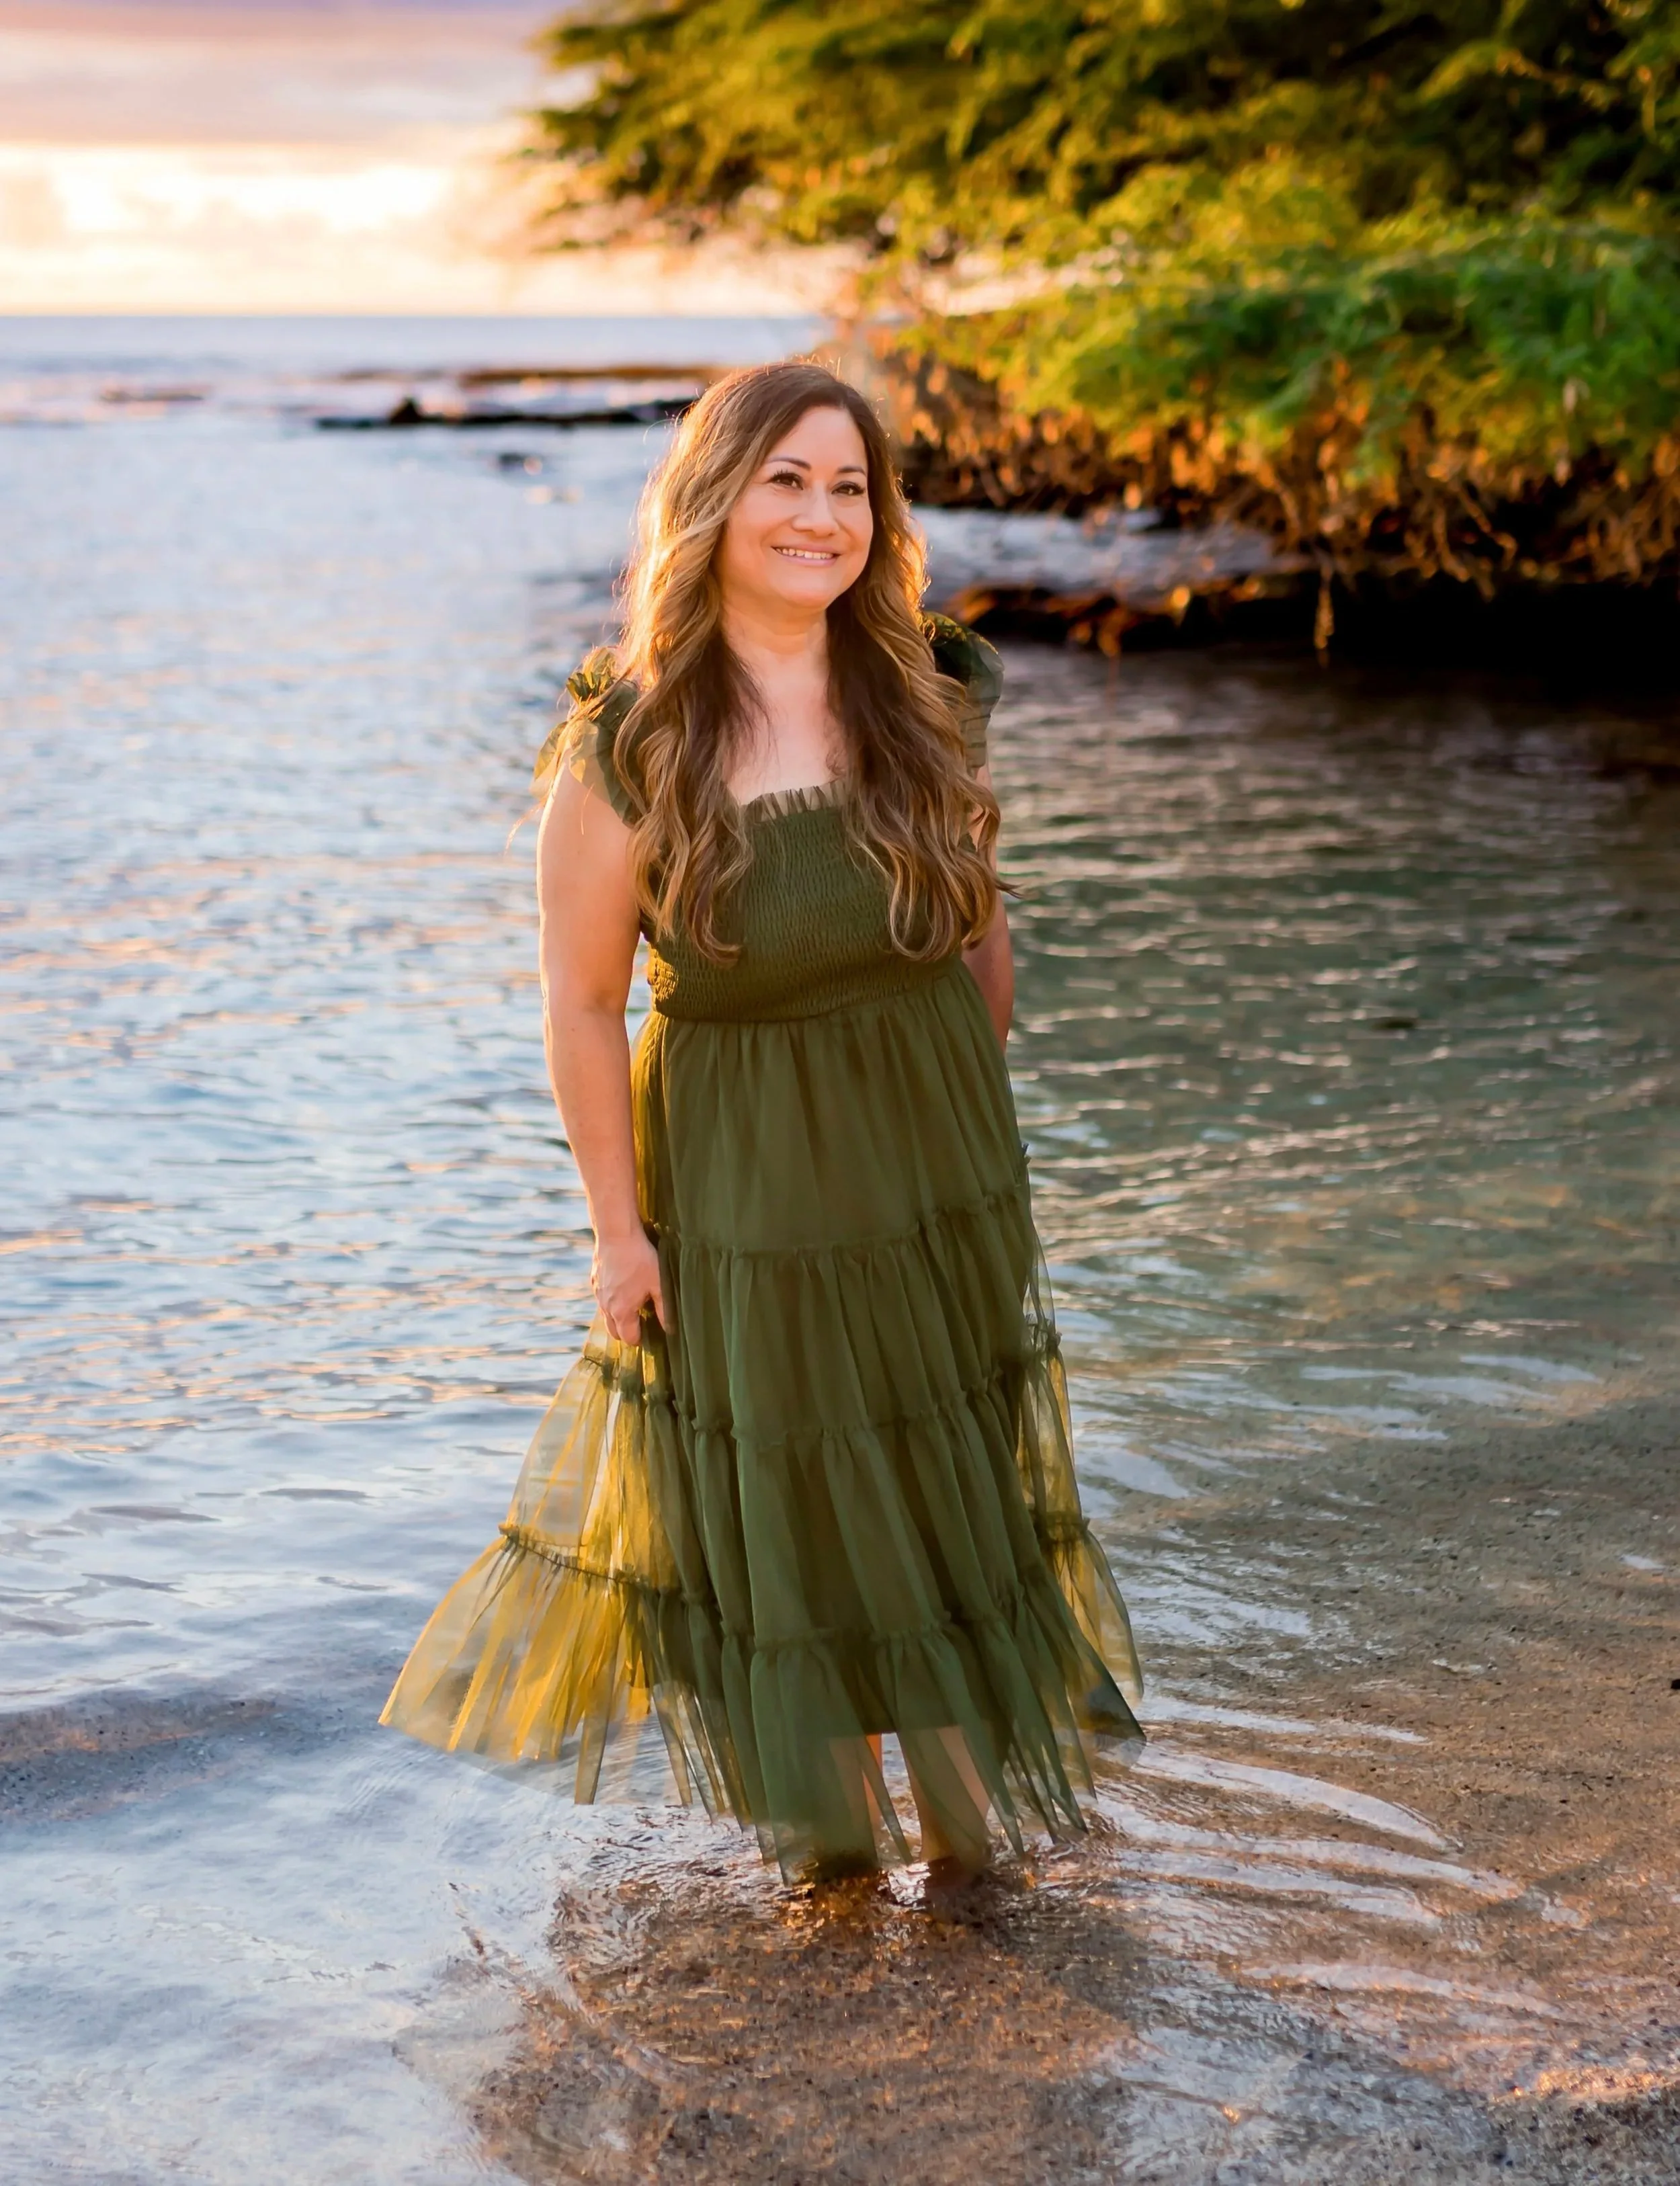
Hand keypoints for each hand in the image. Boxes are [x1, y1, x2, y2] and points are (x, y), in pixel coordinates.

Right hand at [592, 1227, 664, 1344]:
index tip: (650, 1332)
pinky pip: (602, 1299)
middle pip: (614, 1332)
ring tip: (634, 1303)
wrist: (616, 1233)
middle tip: (642, 1321)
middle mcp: (605, 1306)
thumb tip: (670, 1329)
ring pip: (606, 1315)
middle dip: (627, 1332)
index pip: (629, 1338)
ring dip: (619, 1316)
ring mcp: (598, 1294)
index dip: (640, 1339)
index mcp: (621, 1311)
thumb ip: (664, 1309)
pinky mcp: (594, 1280)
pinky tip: (624, 1287)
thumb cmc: (640, 1259)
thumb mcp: (659, 1284)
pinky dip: (611, 1300)